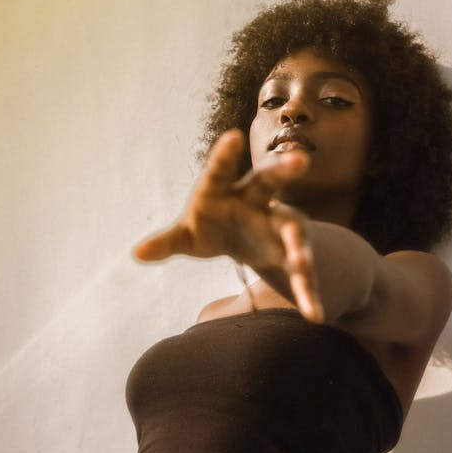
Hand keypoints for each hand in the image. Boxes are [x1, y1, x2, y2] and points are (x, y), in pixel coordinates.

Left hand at [132, 130, 323, 320]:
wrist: (247, 237)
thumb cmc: (212, 226)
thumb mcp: (189, 235)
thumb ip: (167, 242)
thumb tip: (136, 253)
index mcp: (226, 190)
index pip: (221, 171)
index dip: (224, 156)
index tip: (232, 137)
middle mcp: (259, 201)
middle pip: (270, 182)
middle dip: (283, 171)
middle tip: (299, 160)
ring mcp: (280, 226)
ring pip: (292, 231)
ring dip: (297, 246)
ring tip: (300, 261)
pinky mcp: (292, 254)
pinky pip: (303, 275)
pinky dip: (308, 295)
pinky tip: (315, 316)